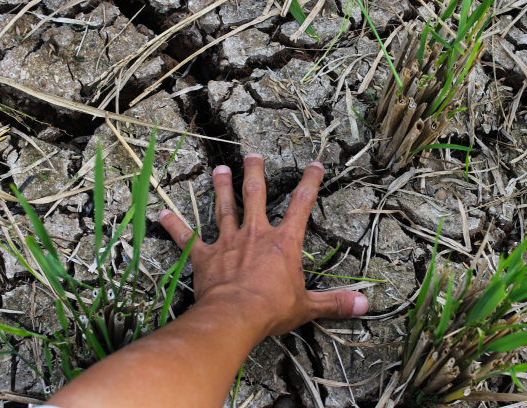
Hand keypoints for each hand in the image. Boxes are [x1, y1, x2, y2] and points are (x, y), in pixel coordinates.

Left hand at [159, 153, 367, 336]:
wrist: (235, 318)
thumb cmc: (272, 310)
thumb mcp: (308, 307)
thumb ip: (336, 303)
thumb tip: (365, 305)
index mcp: (282, 243)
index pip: (301, 206)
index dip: (310, 183)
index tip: (315, 165)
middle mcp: (255, 234)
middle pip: (255, 195)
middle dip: (254, 172)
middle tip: (252, 154)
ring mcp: (228, 242)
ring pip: (224, 207)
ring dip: (220, 187)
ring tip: (218, 169)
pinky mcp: (205, 256)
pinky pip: (187, 237)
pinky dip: (174, 226)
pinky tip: (161, 213)